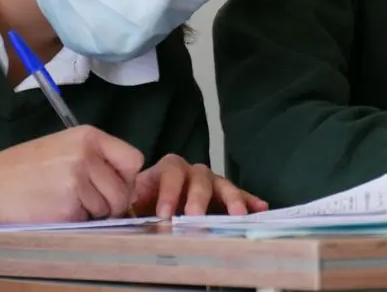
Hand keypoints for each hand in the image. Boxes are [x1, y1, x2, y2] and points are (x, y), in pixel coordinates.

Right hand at [0, 126, 142, 223]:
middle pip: (123, 189)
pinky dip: (75, 221)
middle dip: (112, 202)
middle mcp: (86, 156)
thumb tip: (130, 186)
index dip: (127, 177)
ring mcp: (75, 182)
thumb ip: (99, 159)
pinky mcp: (65, 208)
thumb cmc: (28, 166)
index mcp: (89, 137)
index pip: (134, 160)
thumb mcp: (66, 147)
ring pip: (106, 208)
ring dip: (92, 212)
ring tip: (66, 201)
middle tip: (89, 201)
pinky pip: (86, 221)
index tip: (115, 184)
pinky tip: (55, 210)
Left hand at [131, 154, 267, 217]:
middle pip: (199, 177)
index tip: (164, 213)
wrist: (147, 208)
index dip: (169, 190)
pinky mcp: (223, 196)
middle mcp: (191, 173)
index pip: (170, 172)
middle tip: (196, 215)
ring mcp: (210, 183)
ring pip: (222, 184)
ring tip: (238, 213)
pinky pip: (238, 195)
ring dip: (230, 198)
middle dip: (199, 196)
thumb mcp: (130, 205)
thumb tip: (125, 215)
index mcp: (165, 171)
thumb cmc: (139, 205)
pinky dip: (249, 200)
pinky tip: (261, 208)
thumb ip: (129, 209)